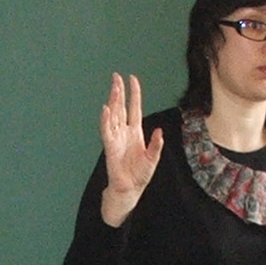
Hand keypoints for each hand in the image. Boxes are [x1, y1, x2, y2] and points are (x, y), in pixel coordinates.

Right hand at [98, 73, 161, 226]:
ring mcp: (116, 137)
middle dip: (119, 91)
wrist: (129, 188)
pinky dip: (106, 119)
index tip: (132, 79)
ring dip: (113, 101)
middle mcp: (124, 131)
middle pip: (121, 107)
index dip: (134, 94)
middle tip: (116, 76)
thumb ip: (156, 145)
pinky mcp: (110, 146)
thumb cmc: (140, 174)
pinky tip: (106, 109)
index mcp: (135, 132)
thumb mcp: (153, 158)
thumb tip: (160, 131)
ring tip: (114, 88)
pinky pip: (106, 130)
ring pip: (113, 115)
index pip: (134, 108)